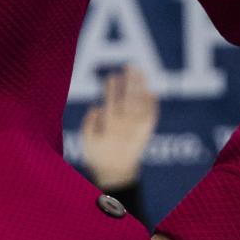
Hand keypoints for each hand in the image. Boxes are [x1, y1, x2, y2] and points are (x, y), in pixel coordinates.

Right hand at [78, 66, 159, 188]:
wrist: (118, 174)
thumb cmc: (98, 156)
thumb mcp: (86, 142)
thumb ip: (90, 123)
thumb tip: (96, 106)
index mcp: (110, 127)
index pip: (112, 102)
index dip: (112, 88)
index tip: (113, 75)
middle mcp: (126, 126)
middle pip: (129, 98)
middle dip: (130, 81)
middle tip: (130, 66)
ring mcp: (138, 129)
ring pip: (142, 103)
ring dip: (142, 86)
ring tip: (141, 72)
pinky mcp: (147, 132)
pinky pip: (152, 115)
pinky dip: (153, 103)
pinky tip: (151, 91)